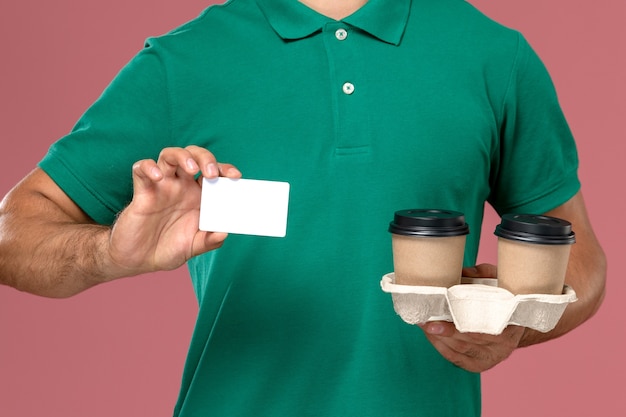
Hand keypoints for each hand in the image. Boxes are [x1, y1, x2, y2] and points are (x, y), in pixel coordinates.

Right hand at [105, 146, 241, 277]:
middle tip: (212, 174)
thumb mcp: (193, 248)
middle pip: (193, 156)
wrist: (138, 260)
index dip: (225, 169)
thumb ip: (208, 241)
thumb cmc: (167, 249)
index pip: (214, 172)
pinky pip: (141, 169)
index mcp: (198, 196)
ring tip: (191, 168)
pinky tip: (158, 178)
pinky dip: (148, 167)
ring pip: (169, 155)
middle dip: (205, 158)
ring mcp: (161, 186)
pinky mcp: (142, 191)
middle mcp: (181, 187)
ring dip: (181, 156)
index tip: (235, 176)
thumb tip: (223, 233)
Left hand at [418, 263, 523, 372]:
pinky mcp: (479, 365)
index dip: (457, 327)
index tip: (437, 321)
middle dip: (441, 332)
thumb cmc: (505, 298)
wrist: (515, 323)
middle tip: (423, 321)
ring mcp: (490, 359)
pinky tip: (431, 335)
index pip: (481, 331)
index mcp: (510, 327)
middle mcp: (502, 347)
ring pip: (459, 351)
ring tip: (423, 325)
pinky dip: (440, 347)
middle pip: (466, 342)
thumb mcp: (499, 280)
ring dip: (437, 339)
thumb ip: (483, 274)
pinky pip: (455, 359)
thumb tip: (462, 272)